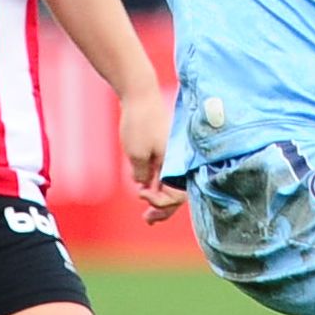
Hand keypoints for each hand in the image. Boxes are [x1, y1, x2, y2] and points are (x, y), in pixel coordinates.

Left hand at [118, 84, 183, 223]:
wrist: (140, 94)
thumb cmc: (140, 123)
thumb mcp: (136, 155)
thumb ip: (143, 176)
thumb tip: (146, 187)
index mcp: (176, 162)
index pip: (176, 196)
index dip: (160, 202)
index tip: (141, 194)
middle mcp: (178, 160)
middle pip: (178, 195)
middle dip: (163, 209)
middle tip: (148, 219)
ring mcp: (172, 154)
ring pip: (171, 185)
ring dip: (160, 199)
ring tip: (148, 215)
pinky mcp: (165, 148)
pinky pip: (165, 172)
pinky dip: (156, 184)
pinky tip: (144, 189)